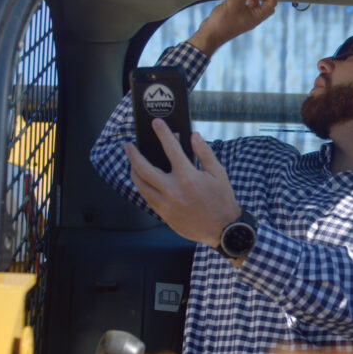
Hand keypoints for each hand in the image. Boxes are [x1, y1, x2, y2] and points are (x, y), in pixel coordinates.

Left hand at [125, 119, 240, 247]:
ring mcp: (166, 204)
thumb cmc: (222, 200)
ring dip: (134, 172)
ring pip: (141, 185)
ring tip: (132, 163)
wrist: (223, 230)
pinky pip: (147, 198)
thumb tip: (193, 136)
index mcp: (188, 177)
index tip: (156, 123)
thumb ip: (204, 153)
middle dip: (134, 155)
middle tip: (129, 146)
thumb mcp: (218, 173)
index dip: (163, 133)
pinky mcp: (164, 215)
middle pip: (144, 169)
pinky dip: (143, 187)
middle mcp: (173, 190)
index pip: (171, 149)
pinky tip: (143, 181)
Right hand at [188, 0, 277, 55]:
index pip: (271, 3)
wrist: (210, 34)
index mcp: (256, 16)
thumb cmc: (222, 23)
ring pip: (254, 3)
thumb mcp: (234, 2)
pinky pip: (244, 4)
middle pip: (264, 3)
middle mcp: (253, 18)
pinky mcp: (237, 16)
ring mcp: (245, 18)